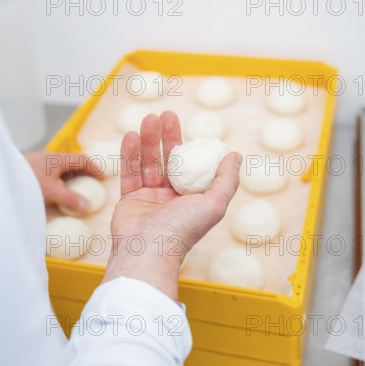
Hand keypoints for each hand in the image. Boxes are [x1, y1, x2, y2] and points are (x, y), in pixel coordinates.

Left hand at [24, 151, 101, 213]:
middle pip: (72, 163)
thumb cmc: (25, 182)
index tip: (103, 177)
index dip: (94, 168)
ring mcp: (39, 163)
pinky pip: (52, 173)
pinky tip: (58, 190)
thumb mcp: (50, 192)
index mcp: (57, 159)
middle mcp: (49, 158)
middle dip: (84, 172)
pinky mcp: (31, 170)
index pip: (82, 159)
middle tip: (93, 184)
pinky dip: (60, 180)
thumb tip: (88, 206)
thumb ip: (69, 199)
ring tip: (77, 189)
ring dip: (71, 177)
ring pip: (61, 168)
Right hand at [103, 111, 242, 299]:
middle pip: (167, 160)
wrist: (147, 251)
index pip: (190, 166)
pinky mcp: (129, 199)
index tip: (186, 125)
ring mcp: (148, 198)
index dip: (187, 144)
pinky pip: (129, 173)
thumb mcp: (213, 204)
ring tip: (147, 119)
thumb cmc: (182, 230)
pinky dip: (130, 154)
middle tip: (165, 114)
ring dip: (147, 140)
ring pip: (148, 163)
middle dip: (166, 136)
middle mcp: (170, 197)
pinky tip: (131, 136)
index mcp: (191, 198)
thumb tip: (235, 155)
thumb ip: (226, 180)